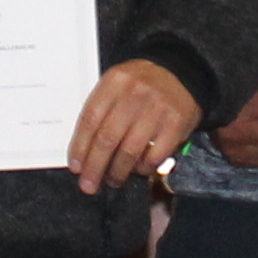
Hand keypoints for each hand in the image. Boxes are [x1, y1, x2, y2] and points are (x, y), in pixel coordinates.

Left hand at [68, 58, 203, 196]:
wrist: (181, 73)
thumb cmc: (143, 84)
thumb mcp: (118, 85)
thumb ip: (101, 110)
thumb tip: (83, 150)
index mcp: (115, 81)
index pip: (90, 119)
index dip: (80, 147)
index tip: (76, 167)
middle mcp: (135, 93)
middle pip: (107, 138)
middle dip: (95, 167)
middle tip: (89, 184)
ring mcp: (157, 109)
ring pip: (129, 151)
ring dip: (117, 172)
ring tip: (113, 180)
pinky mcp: (176, 124)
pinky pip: (153, 156)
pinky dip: (142, 169)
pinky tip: (137, 170)